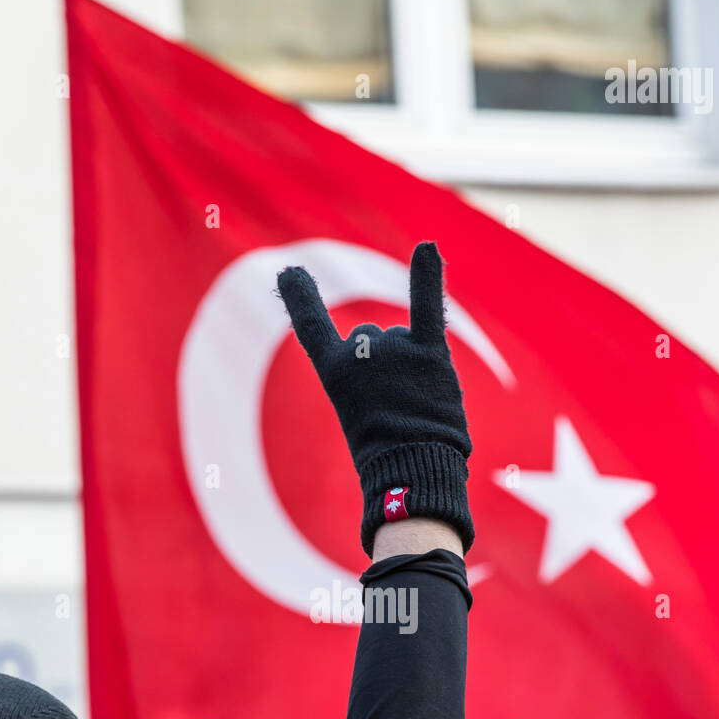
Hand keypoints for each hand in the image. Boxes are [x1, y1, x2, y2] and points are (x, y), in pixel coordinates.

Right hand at [277, 242, 473, 555]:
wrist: (413, 471)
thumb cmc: (385, 453)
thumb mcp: (359, 414)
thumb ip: (367, 375)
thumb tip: (394, 340)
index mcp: (333, 369)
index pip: (311, 326)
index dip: (301, 298)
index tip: (289, 273)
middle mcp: (360, 350)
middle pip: (373, 339)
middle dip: (385, 367)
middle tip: (394, 409)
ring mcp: (394, 348)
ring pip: (402, 340)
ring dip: (412, 366)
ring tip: (417, 406)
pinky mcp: (429, 352)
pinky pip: (427, 305)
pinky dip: (428, 276)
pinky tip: (428, 248)